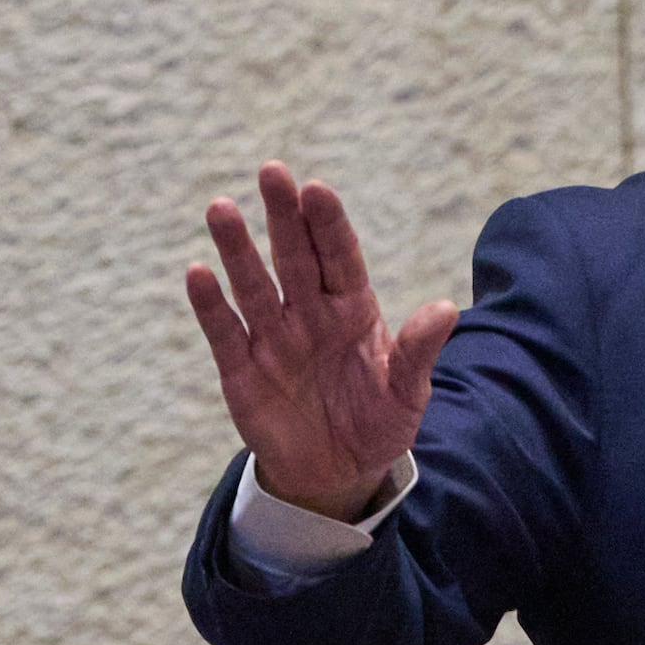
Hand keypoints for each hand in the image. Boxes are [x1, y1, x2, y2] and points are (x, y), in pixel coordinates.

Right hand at [185, 162, 458, 522]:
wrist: (337, 473)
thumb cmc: (378, 422)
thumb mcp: (407, 393)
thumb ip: (417, 352)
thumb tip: (446, 310)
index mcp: (353, 308)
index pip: (339, 256)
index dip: (328, 223)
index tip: (317, 189)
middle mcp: (310, 313)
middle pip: (294, 256)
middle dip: (283, 215)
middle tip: (272, 171)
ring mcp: (273, 338)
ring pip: (253, 285)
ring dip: (236, 248)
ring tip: (220, 207)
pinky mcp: (242, 370)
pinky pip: (225, 332)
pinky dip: (211, 305)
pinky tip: (198, 273)